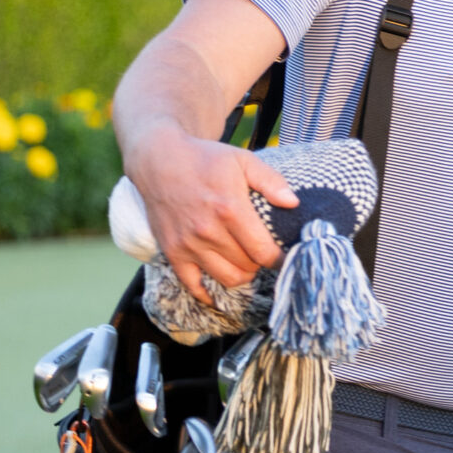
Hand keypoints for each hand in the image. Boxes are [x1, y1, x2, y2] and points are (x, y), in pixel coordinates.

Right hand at [122, 127, 294, 299]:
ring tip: (247, 264)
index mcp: (230, 209)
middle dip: (262, 263)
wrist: (159, 160)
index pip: (263, 251)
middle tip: (265, 254)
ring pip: (226, 278)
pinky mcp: (172, 251)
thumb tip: (294, 203)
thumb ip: (271, 181)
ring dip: (243, 275)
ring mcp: (188, 244)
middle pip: (248, 266)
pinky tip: (219, 291)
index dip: (281, 260)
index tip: (289, 258)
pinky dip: (208, 293)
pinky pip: (192, 284)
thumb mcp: (243, 160)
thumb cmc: (205, 159)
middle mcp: (208, 231)